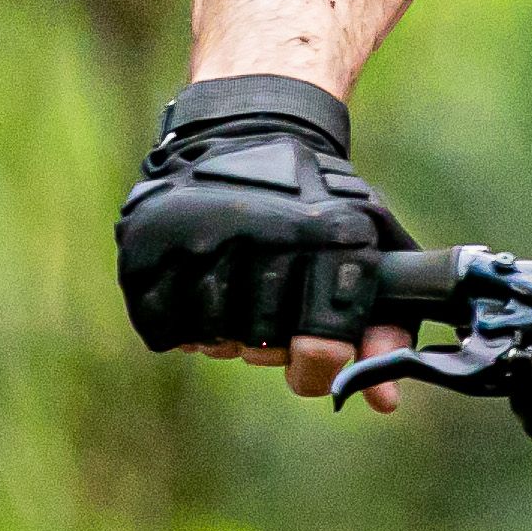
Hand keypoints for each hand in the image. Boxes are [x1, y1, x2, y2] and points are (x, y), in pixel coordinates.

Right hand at [117, 74, 417, 410]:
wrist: (250, 127)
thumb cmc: (317, 200)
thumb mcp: (368, 244)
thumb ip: (384, 322)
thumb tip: (385, 403)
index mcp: (329, 234)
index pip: (321, 348)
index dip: (319, 361)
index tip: (314, 348)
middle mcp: (261, 231)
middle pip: (262, 348)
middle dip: (270, 342)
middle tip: (271, 311)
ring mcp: (197, 236)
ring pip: (212, 338)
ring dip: (225, 331)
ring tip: (236, 291)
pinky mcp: (147, 245)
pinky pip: (165, 328)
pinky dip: (181, 322)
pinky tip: (199, 286)